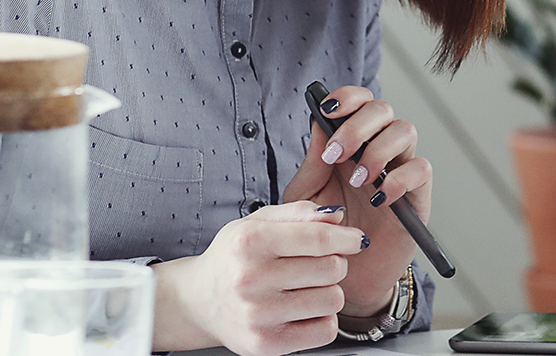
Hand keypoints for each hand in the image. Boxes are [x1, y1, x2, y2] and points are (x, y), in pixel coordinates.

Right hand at [149, 200, 361, 355]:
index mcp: (250, 242)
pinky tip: (304, 310)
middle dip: (335, 263)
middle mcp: (251, 279)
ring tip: (306, 287)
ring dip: (329, 291)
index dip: (347, 238)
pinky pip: (325, 331)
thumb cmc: (233, 258)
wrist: (199, 301)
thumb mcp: (257, 222)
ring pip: (333, 300)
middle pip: (332, 269)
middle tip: (319, 264)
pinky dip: (323, 319)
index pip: (318, 239)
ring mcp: (258, 315)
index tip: (356, 240)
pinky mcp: (266, 344)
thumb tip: (337, 217)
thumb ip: (299, 212)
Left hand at [284, 84, 432, 321]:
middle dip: (359, 125)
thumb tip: (319, 123)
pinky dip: (400, 178)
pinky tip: (379, 198)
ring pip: (405, 131)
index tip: (327, 110)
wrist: (340, 277)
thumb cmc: (321, 235)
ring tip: (358, 180)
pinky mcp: (417, 196)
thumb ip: (314, 162)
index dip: (347, 97)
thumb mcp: (306, 197)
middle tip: (338, 154)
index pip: (358, 103)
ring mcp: (399, 170)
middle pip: (383, 109)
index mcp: (350, 143)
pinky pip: (421, 169)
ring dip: (378, 150)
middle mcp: (377, 150)